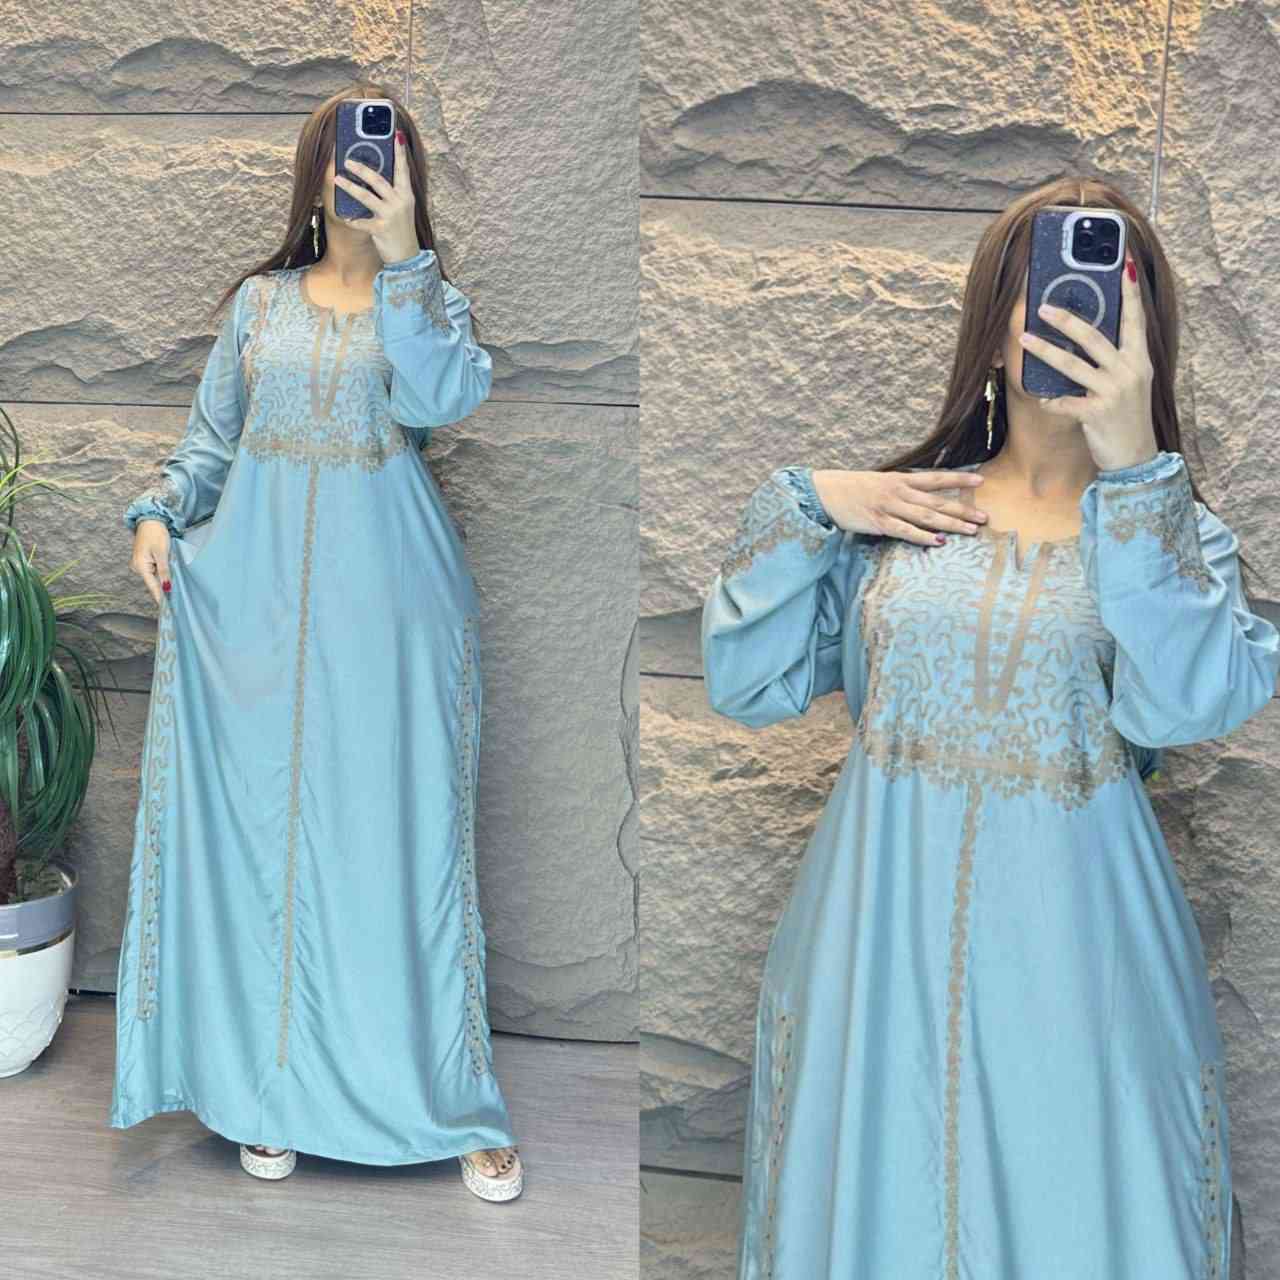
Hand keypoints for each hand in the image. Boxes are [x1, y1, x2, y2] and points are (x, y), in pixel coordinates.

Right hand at [131, 520, 172, 606]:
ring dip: (164, 581)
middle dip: (164, 589)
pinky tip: (169, 578)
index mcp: (141, 566)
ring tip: (174, 590)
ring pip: (155, 577)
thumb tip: (166, 587)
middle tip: (176, 600)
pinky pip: (154, 570)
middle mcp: (138, 567)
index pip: (152, 586)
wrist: (150, 520)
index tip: (166, 609)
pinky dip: (162, 574)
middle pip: (153, 582)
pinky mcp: (145, 560)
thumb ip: (164, 571)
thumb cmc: (155, 534)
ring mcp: (141, 564)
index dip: (160, 597)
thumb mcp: (162, 553)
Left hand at [333, 131, 420, 265]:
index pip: (403, 170)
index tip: (396, 135)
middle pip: (379, 181)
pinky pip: (362, 222)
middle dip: (362, 169)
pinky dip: (352, 220)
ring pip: (367, 197)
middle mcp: (400, 203)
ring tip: (337, 179)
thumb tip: (372, 173)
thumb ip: (391, 192)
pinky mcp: (381, 230)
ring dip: (350, 187)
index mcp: (406, 195)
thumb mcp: (401, 208)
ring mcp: (391, 216)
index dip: (399, 153)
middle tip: (347, 160)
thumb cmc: (401, 229)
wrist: (407, 257)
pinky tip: (345, 217)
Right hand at [811, 468, 987, 543]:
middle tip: (984, 517)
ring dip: (951, 524)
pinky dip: (923, 536)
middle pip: (938, 501)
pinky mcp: (880, 523)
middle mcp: (899, 492)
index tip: (981, 480)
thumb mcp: (880, 482)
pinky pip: (906, 531)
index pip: (936, 478)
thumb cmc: (852, 488)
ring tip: (971, 530)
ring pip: (927, 516)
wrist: (826, 493)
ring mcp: (890, 507)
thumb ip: (900, 488)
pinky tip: (938, 541)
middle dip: (963, 509)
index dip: (959, 479)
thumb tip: (920, 495)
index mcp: (900, 479)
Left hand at [1018, 253, 1159, 471]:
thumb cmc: (1126, 418)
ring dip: (1045, 351)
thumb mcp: (1129, 384)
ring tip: (1024, 339)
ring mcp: (1113, 392)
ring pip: (1073, 366)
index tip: (1122, 263)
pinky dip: (1051, 401)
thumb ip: (1115, 361)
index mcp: (1138, 360)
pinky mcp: (1097, 414)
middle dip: (1067, 320)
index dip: (1129, 292)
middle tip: (1042, 306)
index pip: (1134, 319)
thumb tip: (1087, 336)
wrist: (1135, 458)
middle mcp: (1129, 372)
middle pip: (1094, 338)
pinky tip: (1042, 400)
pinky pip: (1065, 403)